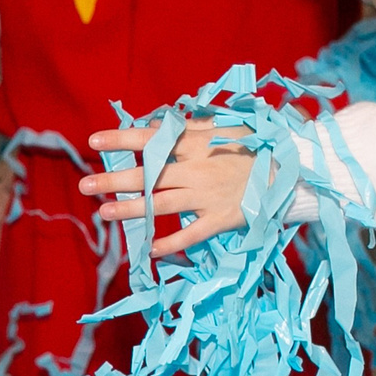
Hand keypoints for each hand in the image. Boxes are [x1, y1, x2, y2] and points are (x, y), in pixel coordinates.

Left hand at [78, 124, 253, 258]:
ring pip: (162, 204)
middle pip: (148, 176)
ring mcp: (207, 196)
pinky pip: (191, 234)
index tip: (93, 140)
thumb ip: (187, 127)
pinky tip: (150, 250)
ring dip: (131, 209)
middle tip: (85, 184)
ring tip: (104, 212)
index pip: (150, 139)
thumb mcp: (223, 126)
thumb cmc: (254, 145)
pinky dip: (171, 243)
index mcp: (196, 142)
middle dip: (113, 180)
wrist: (291, 171)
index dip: (120, 139)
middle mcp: (197, 169)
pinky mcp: (221, 219)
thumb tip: (152, 128)